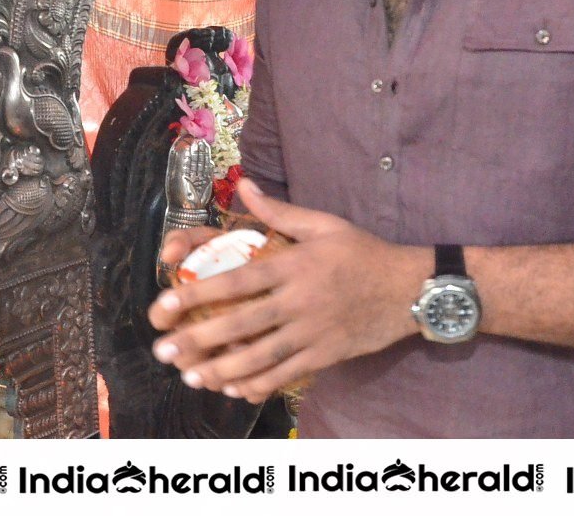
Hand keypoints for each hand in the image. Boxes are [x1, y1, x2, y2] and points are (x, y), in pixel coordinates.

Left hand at [147, 179, 426, 403]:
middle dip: (198, 338)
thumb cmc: (364, 252)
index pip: (238, 279)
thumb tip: (244, 185)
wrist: (410, 288)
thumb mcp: (324, 224)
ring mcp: (313, 331)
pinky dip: (258, 384)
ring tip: (190, 376)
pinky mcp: (326, 355)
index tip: (166, 302)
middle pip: (242, 323)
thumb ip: (279, 211)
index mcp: (294, 264)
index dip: (199, 291)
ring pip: (260, 356)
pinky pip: (287, 373)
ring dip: (221, 369)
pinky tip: (232, 389)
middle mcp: (300, 300)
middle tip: (163, 350)